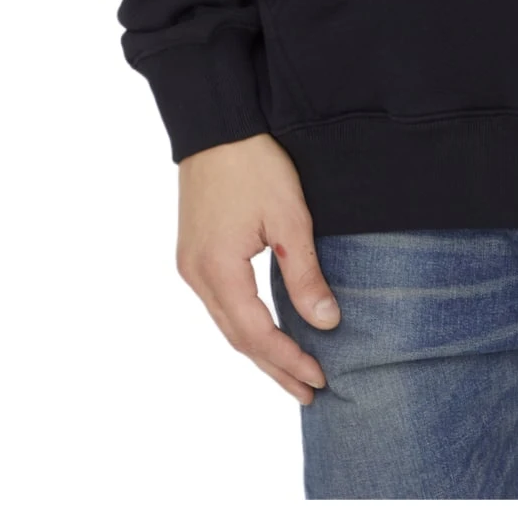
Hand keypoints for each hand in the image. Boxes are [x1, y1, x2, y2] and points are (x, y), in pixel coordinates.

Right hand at [176, 133, 338, 403]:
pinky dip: (246, 325)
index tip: (319, 378)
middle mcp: (196, 275)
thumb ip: (305, 273)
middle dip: (274, 367)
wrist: (215, 124)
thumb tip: (326, 322)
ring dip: (259, 350)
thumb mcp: (289, 217)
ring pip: (227, 323)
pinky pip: (221, 303)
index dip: (289, 359)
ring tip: (291, 372)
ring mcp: (190, 265)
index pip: (256, 333)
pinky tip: (265, 332)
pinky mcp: (194, 253)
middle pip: (238, 338)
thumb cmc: (253, 164)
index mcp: (217, 270)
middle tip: (308, 393)